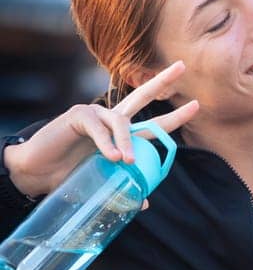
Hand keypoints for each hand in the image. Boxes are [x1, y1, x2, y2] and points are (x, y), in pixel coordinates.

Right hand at [2, 61, 199, 201]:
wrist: (38, 174)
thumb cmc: (70, 176)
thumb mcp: (103, 184)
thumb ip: (124, 188)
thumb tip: (146, 202)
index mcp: (121, 134)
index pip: (152, 123)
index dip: (174, 115)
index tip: (196, 105)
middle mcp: (111, 119)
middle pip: (141, 97)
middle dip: (162, 82)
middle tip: (182, 67)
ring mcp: (95, 114)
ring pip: (121, 120)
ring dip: (127, 141)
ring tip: (127, 161)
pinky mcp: (78, 116)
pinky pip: (98, 127)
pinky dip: (107, 143)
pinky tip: (112, 157)